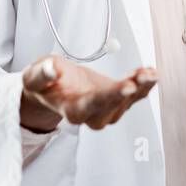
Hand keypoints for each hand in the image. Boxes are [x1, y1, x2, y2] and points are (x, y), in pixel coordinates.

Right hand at [20, 55, 156, 131]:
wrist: (54, 86)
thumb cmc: (44, 82)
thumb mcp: (34, 75)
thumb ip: (42, 74)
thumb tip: (51, 70)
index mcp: (71, 109)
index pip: (92, 105)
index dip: (110, 96)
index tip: (127, 87)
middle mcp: (91, 115)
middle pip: (114, 106)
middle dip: (131, 91)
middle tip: (144, 76)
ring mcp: (106, 110)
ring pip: (128, 102)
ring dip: (142, 86)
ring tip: (149, 71)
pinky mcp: (117, 101)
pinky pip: (135, 95)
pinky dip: (145, 84)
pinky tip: (151, 72)